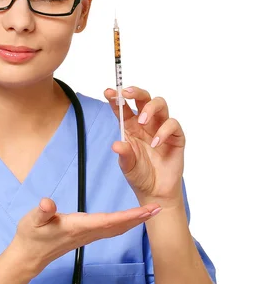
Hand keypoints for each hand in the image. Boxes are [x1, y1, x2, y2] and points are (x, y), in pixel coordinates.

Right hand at [10, 197, 161, 276]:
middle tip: (160, 208)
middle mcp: (87, 233)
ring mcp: (88, 236)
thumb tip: (47, 203)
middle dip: (140, 218)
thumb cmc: (31, 236)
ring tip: (151, 212)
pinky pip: (111, 230)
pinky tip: (131, 219)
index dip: (128, 216)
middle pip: (119, 227)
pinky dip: (124, 223)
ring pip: (117, 229)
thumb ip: (41, 212)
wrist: (29, 256)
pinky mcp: (86, 235)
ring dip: (135, 221)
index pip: (108, 221)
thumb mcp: (32, 221)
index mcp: (78, 227)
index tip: (146, 211)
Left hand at [104, 86, 185, 206]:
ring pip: (160, 105)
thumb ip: (124, 154)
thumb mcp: (127, 166)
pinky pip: (172, 124)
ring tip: (142, 121)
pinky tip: (156, 143)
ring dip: (150, 108)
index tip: (108, 92)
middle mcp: (146, 124)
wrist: (156, 192)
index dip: (116, 98)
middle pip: (143, 99)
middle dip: (135, 92)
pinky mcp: (175, 137)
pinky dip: (164, 131)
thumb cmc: (140, 175)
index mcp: (130, 127)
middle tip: (127, 93)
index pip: (123, 108)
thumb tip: (117, 145)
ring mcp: (161, 128)